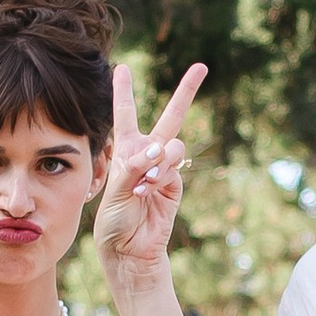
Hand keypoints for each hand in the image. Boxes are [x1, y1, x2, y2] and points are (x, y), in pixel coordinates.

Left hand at [94, 60, 206, 291]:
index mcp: (125, 149)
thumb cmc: (113, 219)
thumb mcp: (114, 190)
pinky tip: (147, 190)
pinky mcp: (176, 183)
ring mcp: (164, 167)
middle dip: (187, 91)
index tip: (123, 68)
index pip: (125, 113)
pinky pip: (174, 168)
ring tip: (143, 183)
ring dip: (160, 161)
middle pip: (172, 116)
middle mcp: (147, 153)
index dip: (124, 90)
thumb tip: (159, 149)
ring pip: (174, 147)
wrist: (130, 248)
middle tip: (202, 67)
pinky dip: (161, 176)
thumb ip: (134, 166)